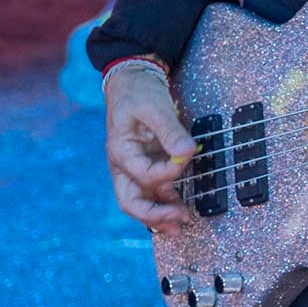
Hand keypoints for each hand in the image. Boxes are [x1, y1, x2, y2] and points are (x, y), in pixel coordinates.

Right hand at [104, 63, 196, 235]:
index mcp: (121, 152)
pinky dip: (165, 203)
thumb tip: (187, 153)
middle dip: (154, 216)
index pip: (144, 175)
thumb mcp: (155, 107)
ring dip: (160, 216)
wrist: (133, 81)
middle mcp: (124, 166)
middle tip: (180, 221)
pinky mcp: (147, 165)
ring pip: (142, 201)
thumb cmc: (139, 92)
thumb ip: (171, 132)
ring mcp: (134, 168)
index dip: (168, 172)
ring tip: (183, 225)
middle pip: (131, 202)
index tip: (187, 156)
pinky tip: (179, 210)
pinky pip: (153, 191)